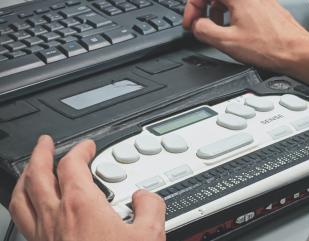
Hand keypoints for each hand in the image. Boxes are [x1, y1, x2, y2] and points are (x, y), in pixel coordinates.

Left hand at [9, 135, 165, 240]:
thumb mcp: (149, 235)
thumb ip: (151, 206)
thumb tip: (145, 196)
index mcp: (82, 207)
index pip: (72, 165)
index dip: (80, 150)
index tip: (88, 147)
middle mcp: (56, 218)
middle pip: (38, 174)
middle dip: (41, 153)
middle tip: (46, 142)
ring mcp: (43, 236)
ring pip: (22, 197)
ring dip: (26, 176)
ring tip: (32, 168)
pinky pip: (22, 220)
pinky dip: (23, 203)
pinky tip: (32, 206)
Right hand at [183, 0, 308, 70]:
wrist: (296, 52)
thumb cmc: (270, 47)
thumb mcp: (227, 42)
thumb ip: (204, 30)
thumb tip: (196, 25)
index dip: (192, 8)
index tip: (191, 22)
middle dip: (204, 10)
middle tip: (200, 26)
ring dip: (218, 13)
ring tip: (219, 31)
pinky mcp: (265, 6)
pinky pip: (242, 4)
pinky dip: (232, 15)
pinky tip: (235, 31)